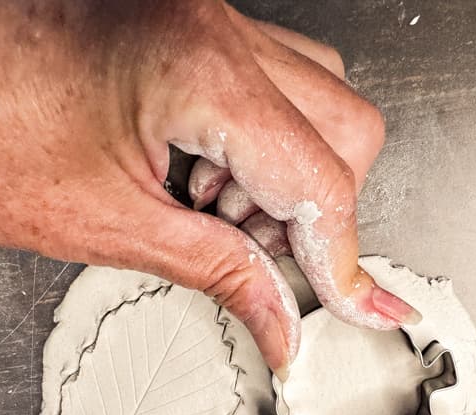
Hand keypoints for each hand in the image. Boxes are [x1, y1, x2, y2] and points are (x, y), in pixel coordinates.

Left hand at [0, 0, 419, 378]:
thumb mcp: (111, 226)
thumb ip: (219, 274)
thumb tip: (283, 324)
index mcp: (201, 72)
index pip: (321, 183)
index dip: (344, 262)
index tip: (364, 308)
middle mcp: (217, 28)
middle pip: (347, 130)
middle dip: (319, 213)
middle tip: (266, 255)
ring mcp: (208, 17)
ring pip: (322, 99)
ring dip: (294, 176)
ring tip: (219, 211)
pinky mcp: (191, 27)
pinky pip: (276, 84)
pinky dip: (264, 146)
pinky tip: (208, 175)